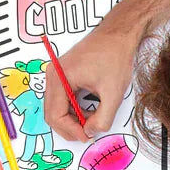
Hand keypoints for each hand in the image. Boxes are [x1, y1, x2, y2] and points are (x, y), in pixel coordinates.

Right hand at [43, 22, 141, 140]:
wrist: (118, 33)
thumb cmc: (114, 54)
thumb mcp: (113, 93)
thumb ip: (102, 119)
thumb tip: (90, 132)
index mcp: (60, 78)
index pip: (55, 115)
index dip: (70, 130)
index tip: (86, 136)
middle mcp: (53, 75)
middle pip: (51, 113)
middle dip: (69, 126)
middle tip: (87, 133)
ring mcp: (56, 73)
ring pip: (55, 107)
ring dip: (71, 118)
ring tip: (90, 119)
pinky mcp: (62, 73)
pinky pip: (61, 98)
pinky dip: (72, 108)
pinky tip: (87, 109)